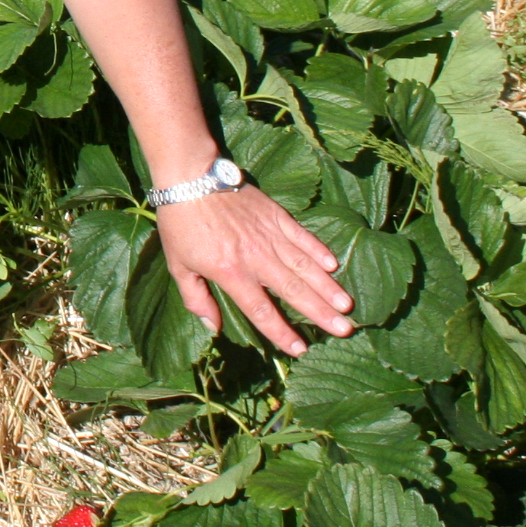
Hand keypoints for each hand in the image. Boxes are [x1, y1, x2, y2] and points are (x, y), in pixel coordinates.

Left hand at [156, 186, 352, 355]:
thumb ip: (197, 299)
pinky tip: (333, 265)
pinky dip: (318, 250)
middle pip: (294, 291)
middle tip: (345, 330)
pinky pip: (302, 236)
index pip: (262, 311)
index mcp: (231, 273)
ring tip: (347, 305)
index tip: (300, 350)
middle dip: (321, 313)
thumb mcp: (178, 266)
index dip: (282, 332)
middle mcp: (256, 257)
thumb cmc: (181, 224)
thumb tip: (213, 328)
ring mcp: (269, 235)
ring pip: (305, 266)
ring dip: (327, 286)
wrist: (190, 177)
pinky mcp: (276, 215)